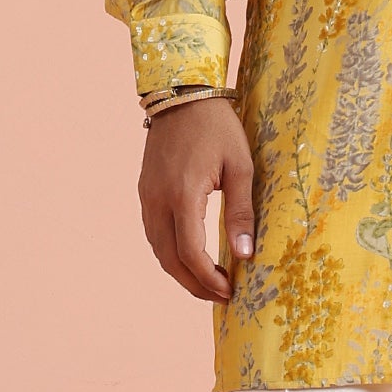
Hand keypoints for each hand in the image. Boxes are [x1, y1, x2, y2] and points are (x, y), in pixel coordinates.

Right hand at [139, 98, 256, 303]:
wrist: (182, 94)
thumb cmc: (217, 127)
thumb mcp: (240, 166)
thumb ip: (242, 212)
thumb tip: (246, 255)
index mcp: (183, 194)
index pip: (190, 253)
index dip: (208, 279)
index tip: (230, 291)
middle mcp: (158, 199)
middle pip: (170, 260)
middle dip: (194, 285)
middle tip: (221, 297)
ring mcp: (147, 196)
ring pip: (158, 249)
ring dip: (181, 272)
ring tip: (209, 282)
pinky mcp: (145, 191)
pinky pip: (153, 233)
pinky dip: (170, 253)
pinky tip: (191, 257)